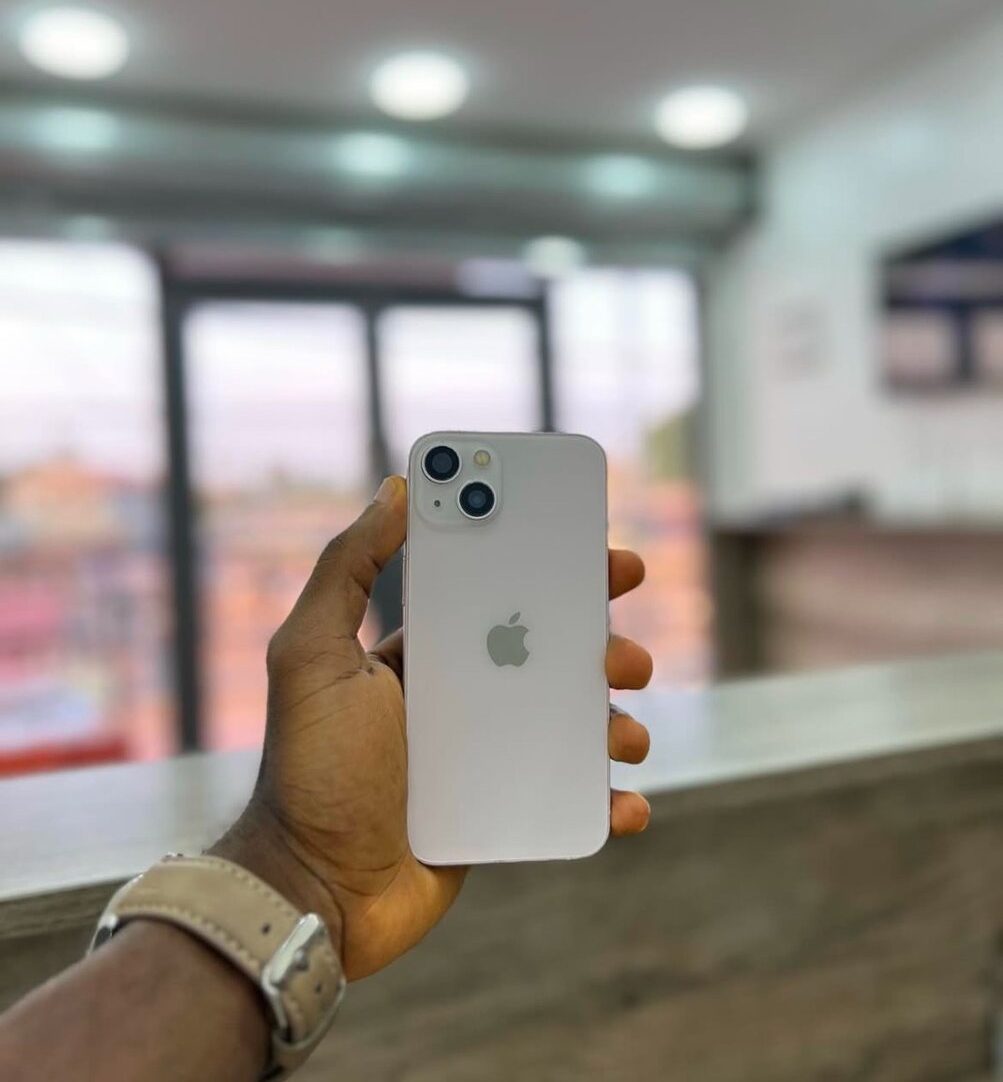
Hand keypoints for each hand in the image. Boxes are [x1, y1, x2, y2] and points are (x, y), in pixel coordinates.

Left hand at [215, 475, 652, 980]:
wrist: (314, 890)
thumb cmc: (311, 768)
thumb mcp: (312, 653)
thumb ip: (347, 568)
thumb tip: (397, 489)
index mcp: (423, 653)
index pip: (497, 596)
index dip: (550, 569)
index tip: (599, 552)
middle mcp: (460, 697)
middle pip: (549, 655)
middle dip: (600, 644)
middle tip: (627, 651)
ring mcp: (485, 758)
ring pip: (570, 724)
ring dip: (613, 721)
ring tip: (626, 732)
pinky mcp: (502, 812)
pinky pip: (569, 798)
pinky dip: (607, 800)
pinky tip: (627, 802)